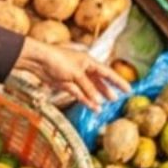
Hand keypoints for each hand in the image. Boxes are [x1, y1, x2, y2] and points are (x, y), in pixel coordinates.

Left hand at [11, 38, 129, 109]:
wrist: (39, 61)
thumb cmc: (58, 60)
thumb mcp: (76, 74)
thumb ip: (88, 88)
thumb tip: (99, 101)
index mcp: (89, 62)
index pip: (107, 72)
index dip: (118, 81)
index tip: (128, 89)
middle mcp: (83, 69)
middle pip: (98, 82)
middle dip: (107, 91)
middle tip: (116, 100)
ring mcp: (75, 77)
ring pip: (88, 89)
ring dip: (95, 98)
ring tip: (103, 108)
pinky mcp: (66, 84)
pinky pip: (79, 94)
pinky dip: (85, 100)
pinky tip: (92, 107)